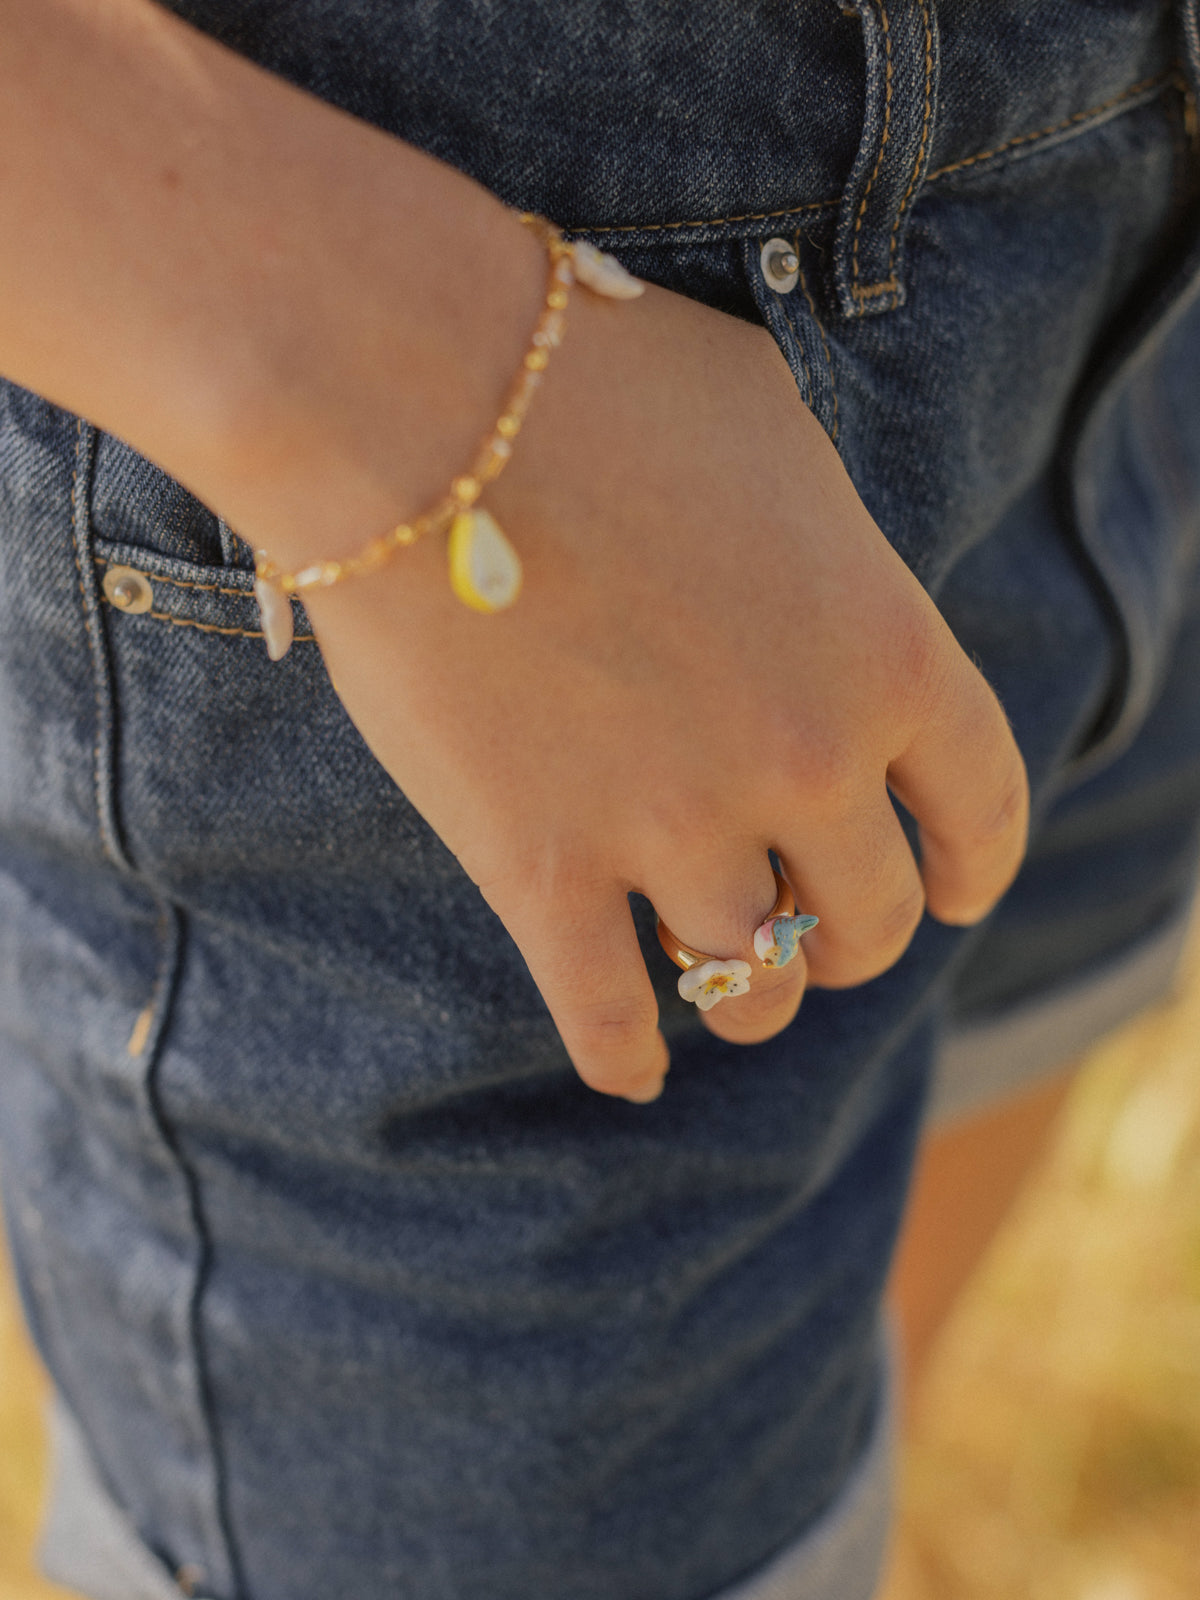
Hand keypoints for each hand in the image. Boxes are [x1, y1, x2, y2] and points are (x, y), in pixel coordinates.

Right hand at [287, 263, 1028, 1102]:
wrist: (421, 403)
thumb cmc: (602, 384)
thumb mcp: (779, 437)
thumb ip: (833, 547)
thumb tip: (826, 593)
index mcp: (885, 652)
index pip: (980, 806)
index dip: (976, 867)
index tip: (960, 892)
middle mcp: (803, 761)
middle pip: (870, 919)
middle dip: (854, 937)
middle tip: (821, 932)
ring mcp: (671, 827)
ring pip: (751, 980)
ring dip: (753, 994)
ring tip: (731, 983)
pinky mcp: (543, 869)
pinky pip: (605, 1013)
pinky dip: (625, 1056)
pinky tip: (634, 1068)